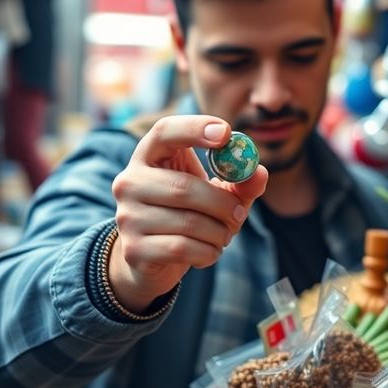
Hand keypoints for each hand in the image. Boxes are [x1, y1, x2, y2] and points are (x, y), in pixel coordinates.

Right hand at [108, 115, 268, 313]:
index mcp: (148, 157)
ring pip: (188, 222)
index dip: (194, 128)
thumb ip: (240, 182)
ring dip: (219, 233)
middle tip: (240, 215)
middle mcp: (129, 182)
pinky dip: (208, 252)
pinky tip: (209, 252)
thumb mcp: (216, 193)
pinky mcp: (134, 249)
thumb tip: (259, 172)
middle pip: (184, 188)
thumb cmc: (188, 214)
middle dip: (223, 204)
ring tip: (223, 236)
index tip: (226, 133)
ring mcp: (128, 216)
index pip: (164, 131)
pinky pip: (182, 248)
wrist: (153, 259)